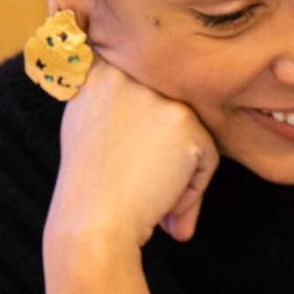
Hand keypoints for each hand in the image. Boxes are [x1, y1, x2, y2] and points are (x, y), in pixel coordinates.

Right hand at [42, 57, 219, 293]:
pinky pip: (207, 157)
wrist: (92, 223)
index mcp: (98, 69)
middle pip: (169, 116)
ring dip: (179, 177)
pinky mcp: (184, 122)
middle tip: (141, 190)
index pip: (143, 84)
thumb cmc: (89, 189)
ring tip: (153, 204)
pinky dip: (193, 190)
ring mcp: (155, 95)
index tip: (135, 157)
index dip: (145, 128)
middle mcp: (126, 73)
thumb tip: (146, 92)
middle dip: (162, 158)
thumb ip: (115, 102)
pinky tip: (165, 205)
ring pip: (190, 137)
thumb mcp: (86, 125)